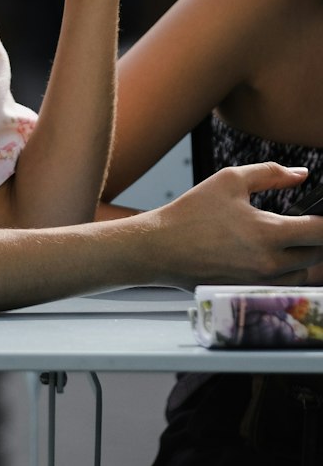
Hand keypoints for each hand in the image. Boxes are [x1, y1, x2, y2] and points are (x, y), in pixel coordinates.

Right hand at [152, 163, 322, 286]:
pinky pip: (282, 285)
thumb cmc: (191, 213)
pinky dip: (284, 270)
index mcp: (268, 233)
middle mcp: (269, 263)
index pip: (321, 232)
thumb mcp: (230, 180)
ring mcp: (260, 282)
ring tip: (287, 239)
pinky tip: (269, 255)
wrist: (159, 248)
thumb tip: (302, 175)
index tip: (320, 214)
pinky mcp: (249, 292)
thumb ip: (271, 173)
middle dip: (315, 238)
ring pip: (302, 273)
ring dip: (302, 256)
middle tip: (304, 223)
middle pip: (316, 254)